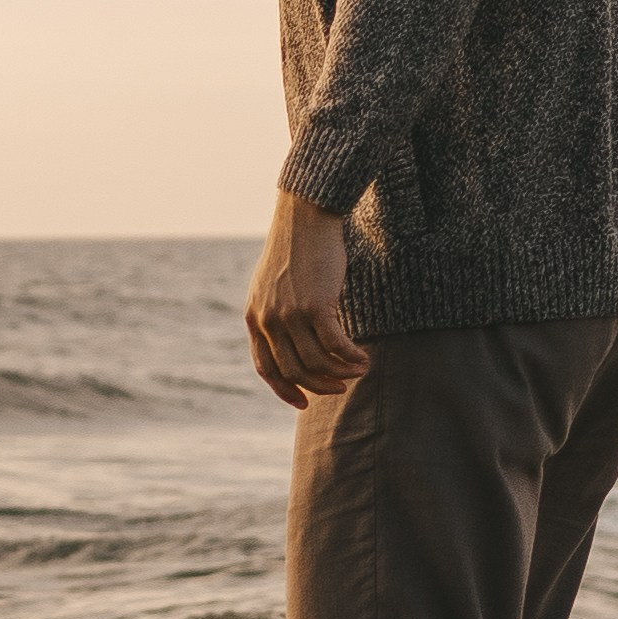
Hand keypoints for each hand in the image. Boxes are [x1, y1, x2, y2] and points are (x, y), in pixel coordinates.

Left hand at [245, 194, 368, 406]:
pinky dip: (350, 357)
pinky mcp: (315, 306)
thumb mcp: (274, 286)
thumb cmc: (296, 249)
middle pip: (293, 370)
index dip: (285, 389)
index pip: (266, 367)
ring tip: (359, 370)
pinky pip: (335, 345)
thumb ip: (277, 314)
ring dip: (340, 372)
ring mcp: (290, 315)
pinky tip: (363, 359)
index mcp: (254, 318)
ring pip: (316, 361)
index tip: (303, 401)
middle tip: (340, 388)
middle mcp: (268, 321)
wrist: (305, 217)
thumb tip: (294, 342)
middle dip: (318, 385)